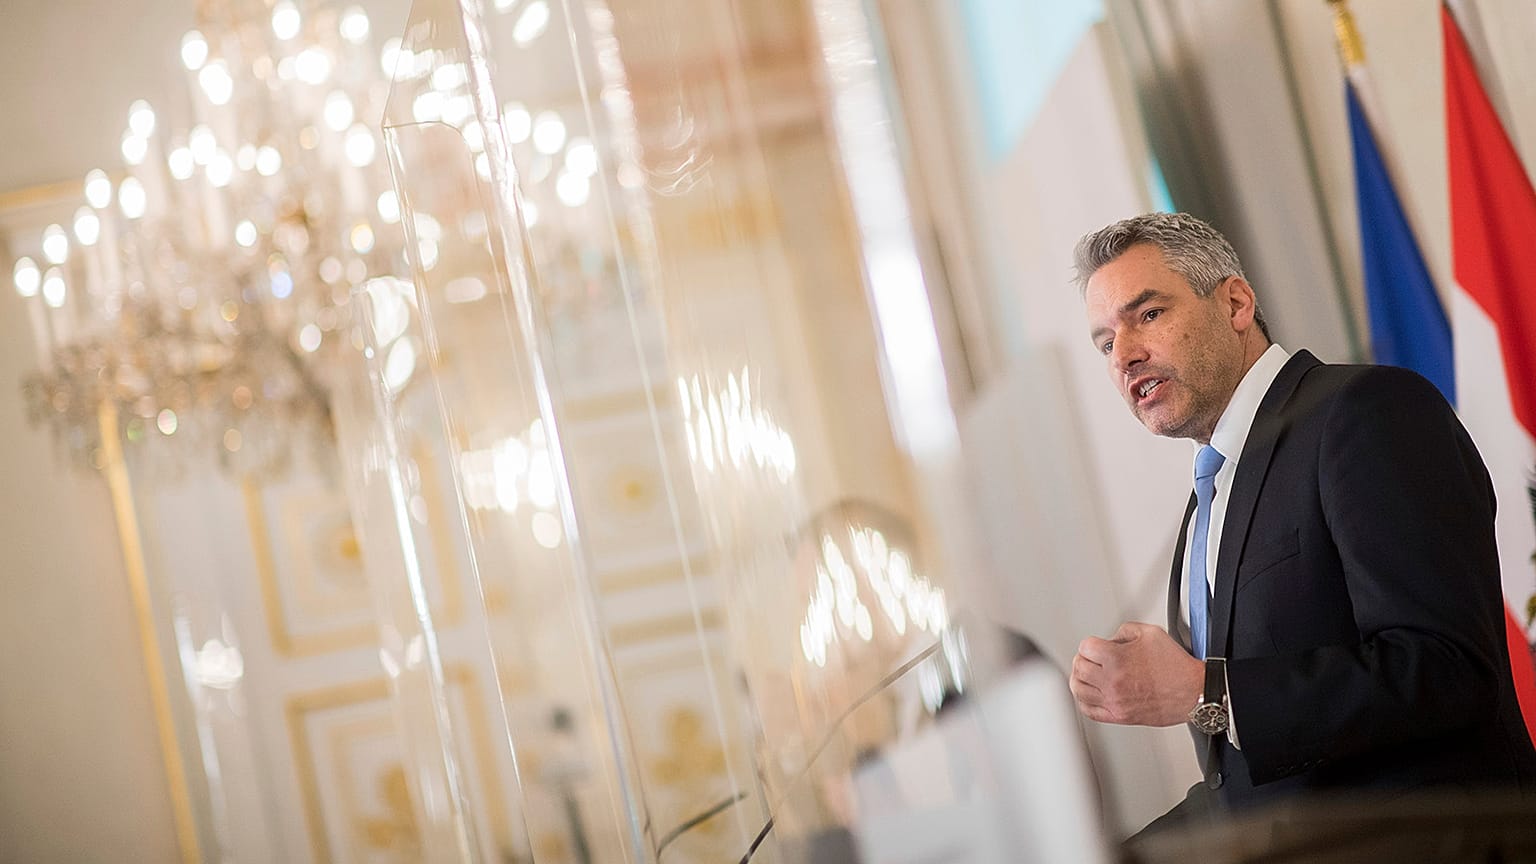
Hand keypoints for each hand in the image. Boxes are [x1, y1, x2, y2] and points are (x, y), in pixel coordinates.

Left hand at [1069, 622, 1203, 726]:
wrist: (1193, 691)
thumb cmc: (1176, 665)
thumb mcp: (1150, 633)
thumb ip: (1123, 631)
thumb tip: (1110, 640)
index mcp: (1116, 659)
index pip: (1085, 648)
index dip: (1091, 644)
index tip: (1097, 646)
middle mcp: (1112, 681)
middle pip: (1079, 668)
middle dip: (1084, 659)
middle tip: (1091, 658)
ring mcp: (1114, 701)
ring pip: (1079, 690)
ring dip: (1080, 679)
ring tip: (1087, 674)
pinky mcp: (1120, 716)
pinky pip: (1089, 712)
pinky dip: (1084, 701)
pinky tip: (1089, 694)